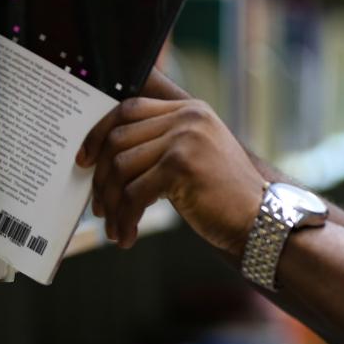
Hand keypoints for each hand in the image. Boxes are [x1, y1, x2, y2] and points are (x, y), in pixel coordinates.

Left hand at [78, 96, 264, 254]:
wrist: (259, 219)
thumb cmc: (224, 195)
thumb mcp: (196, 156)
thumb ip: (161, 145)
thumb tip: (108, 158)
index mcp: (190, 110)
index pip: (129, 108)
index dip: (99, 132)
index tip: (84, 159)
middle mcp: (188, 117)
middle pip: (118, 137)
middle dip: (100, 177)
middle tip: (99, 206)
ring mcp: (185, 139)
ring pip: (120, 167)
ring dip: (111, 203)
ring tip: (114, 226)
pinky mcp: (181, 166)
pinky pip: (134, 193)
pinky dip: (124, 218)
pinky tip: (127, 235)